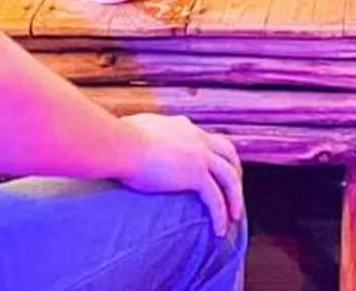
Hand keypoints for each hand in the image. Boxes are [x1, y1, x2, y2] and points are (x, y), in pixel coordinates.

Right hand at [117, 113, 245, 235]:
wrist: (122, 145)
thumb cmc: (120, 138)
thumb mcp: (135, 128)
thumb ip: (141, 131)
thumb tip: (129, 130)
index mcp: (183, 126)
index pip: (208, 139)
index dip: (216, 154)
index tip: (216, 169)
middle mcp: (196, 137)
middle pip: (228, 153)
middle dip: (235, 172)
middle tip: (234, 192)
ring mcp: (199, 155)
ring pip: (229, 178)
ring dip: (234, 197)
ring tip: (234, 217)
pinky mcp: (195, 174)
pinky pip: (215, 198)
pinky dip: (220, 214)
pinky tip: (219, 230)